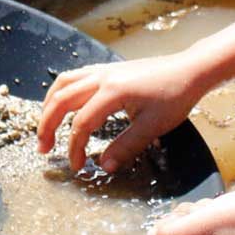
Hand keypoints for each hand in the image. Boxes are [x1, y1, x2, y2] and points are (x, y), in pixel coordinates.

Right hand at [38, 50, 208, 170]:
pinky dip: (62, 92)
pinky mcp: (108, 68)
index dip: (75, 148)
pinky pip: (75, 76)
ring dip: (50, 105)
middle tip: (44, 149)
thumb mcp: (152, 127)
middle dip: (48, 126)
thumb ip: (125, 147)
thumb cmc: (175, 97)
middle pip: (61, 100)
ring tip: (46, 127)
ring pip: (64, 83)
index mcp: (112, 92)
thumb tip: (103, 166)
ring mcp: (104, 69)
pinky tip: (65, 105)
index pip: (82, 124)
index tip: (78, 166)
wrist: (190, 70)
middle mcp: (102, 77)